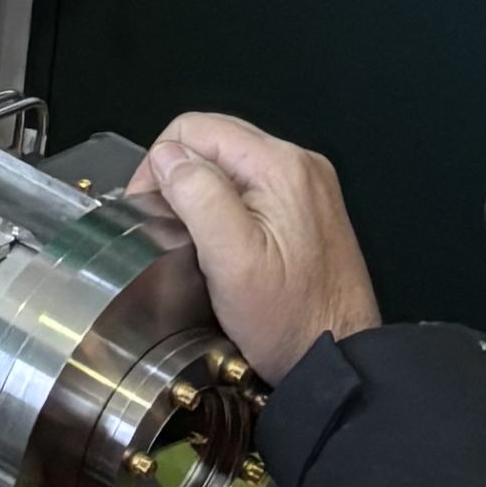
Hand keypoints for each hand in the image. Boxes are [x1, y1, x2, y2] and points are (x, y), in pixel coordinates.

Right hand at [130, 112, 385, 387]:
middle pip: (214, 140)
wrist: (337, 358)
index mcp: (281, 166)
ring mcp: (306, 187)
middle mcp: (299, 166)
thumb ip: (198, 195)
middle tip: (163, 225)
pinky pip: (251, 187)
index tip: (148, 209)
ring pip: (230, 164)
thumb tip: (167, 156)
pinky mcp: (307, 210)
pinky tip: (218, 243)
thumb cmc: (290, 319)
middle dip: (177, 176)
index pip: (196, 128)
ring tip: (189, 238)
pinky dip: (225, 206)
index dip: (159, 164)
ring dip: (200, 192)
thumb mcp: (232, 259)